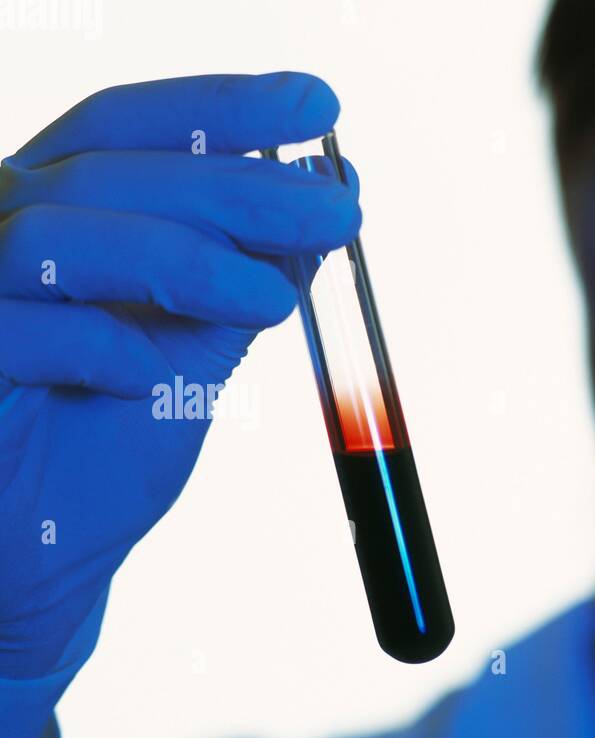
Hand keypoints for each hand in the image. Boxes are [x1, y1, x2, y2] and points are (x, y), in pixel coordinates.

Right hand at [0, 72, 360, 677]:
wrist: (54, 551)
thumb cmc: (112, 442)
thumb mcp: (201, 350)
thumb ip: (248, 278)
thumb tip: (327, 202)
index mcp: (66, 210)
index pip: (137, 129)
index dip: (224, 107)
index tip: (320, 106)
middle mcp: (5, 226)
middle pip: (117, 168)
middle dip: (240, 187)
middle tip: (336, 215)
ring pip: (65, 231)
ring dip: (184, 257)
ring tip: (273, 302)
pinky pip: (20, 330)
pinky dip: (102, 344)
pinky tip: (156, 377)